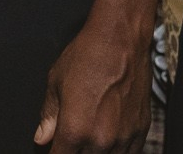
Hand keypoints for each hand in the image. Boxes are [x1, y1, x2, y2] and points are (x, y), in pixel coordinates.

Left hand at [34, 15, 152, 151]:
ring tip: (90, 141)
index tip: (55, 148)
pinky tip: (110, 144)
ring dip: (96, 153)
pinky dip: (118, 152)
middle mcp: (100, 140)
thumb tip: (41, 138)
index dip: (54, 153)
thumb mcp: (56, 83)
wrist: (120, 39)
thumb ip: (48, 116)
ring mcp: (123, 138)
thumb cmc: (87, 56)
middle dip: (75, 153)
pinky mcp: (141, 131)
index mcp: (74, 131)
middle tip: (73, 141)